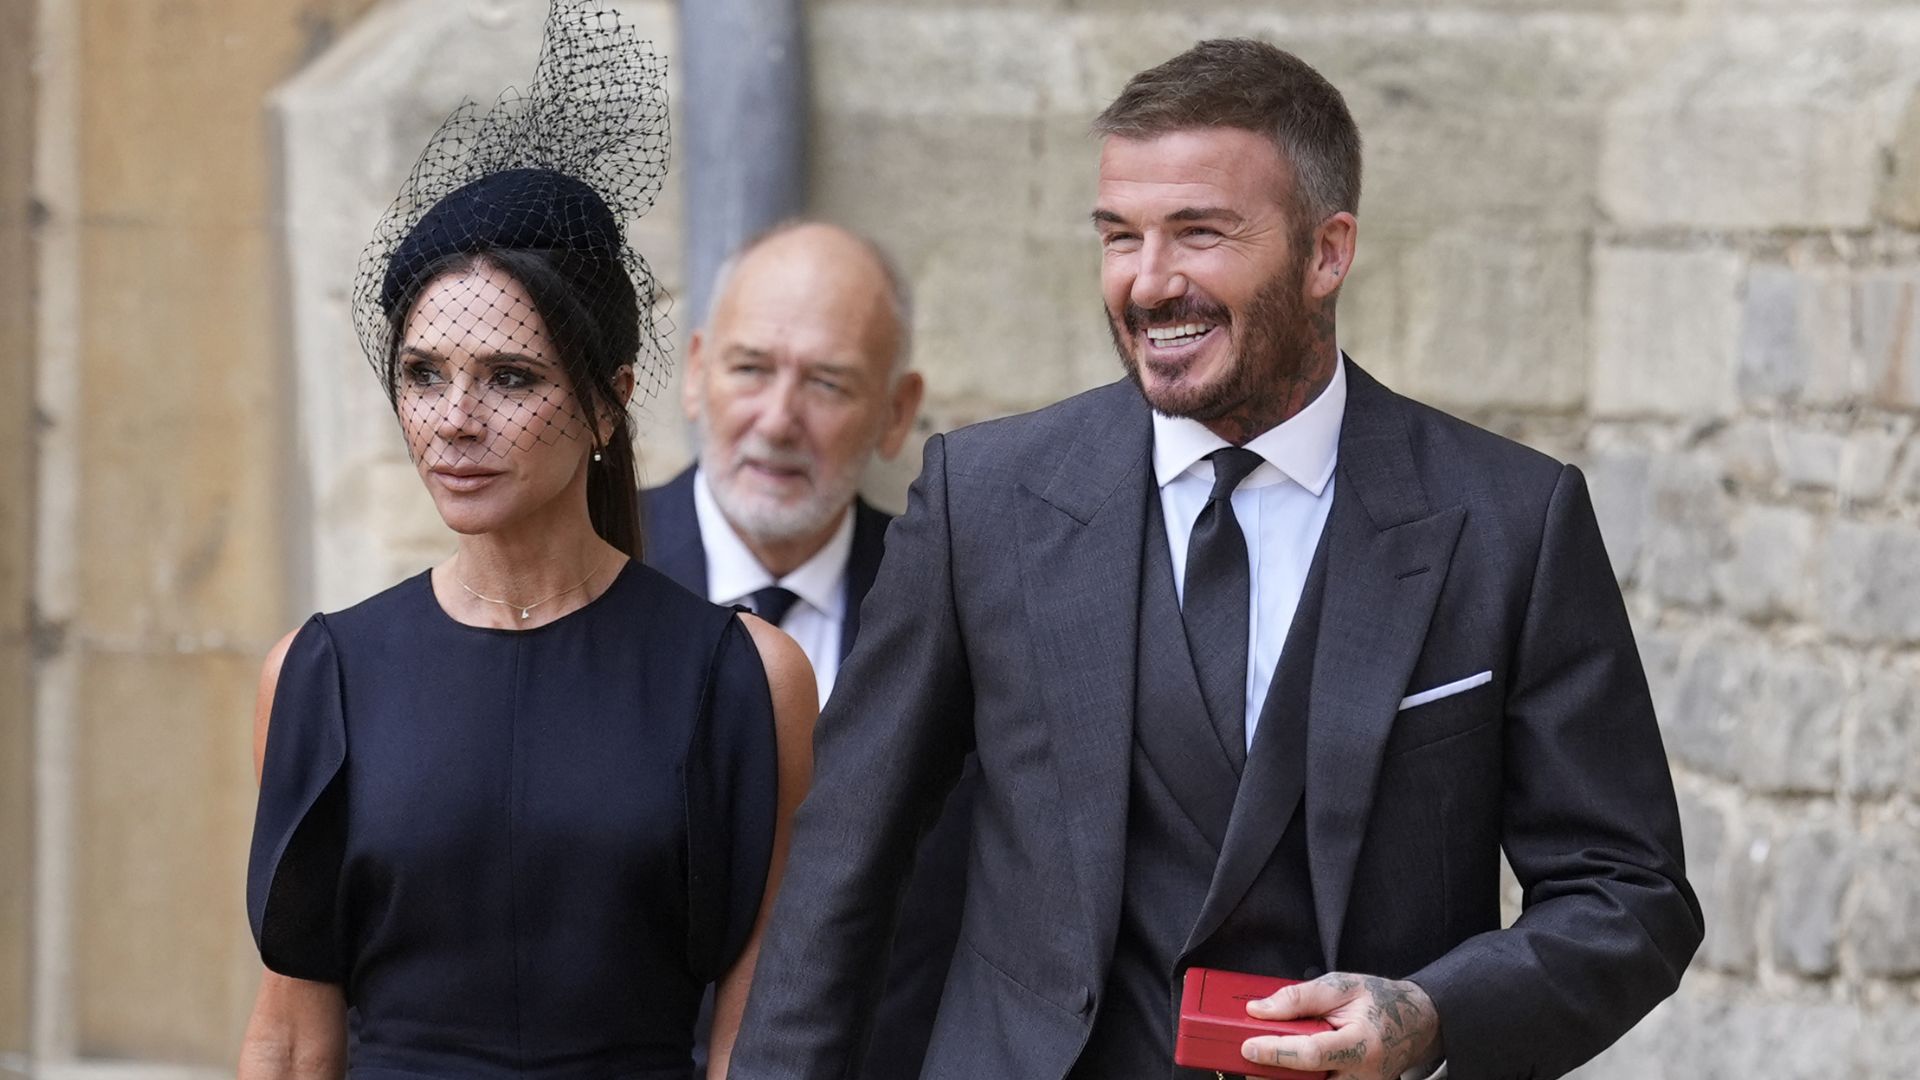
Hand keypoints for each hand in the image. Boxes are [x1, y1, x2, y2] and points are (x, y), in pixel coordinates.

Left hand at [1240, 972, 1441, 1079]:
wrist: (1415, 1023)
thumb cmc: (1380, 1002)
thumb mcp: (1341, 986)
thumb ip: (1299, 998)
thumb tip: (1259, 1010)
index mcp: (1363, 1044)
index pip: (1312, 1054)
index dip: (1276, 1052)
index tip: (1248, 1047)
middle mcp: (1363, 1077)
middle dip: (1273, 1076)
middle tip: (1248, 1061)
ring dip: (1283, 1079)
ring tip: (1263, 1064)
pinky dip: (1298, 1079)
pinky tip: (1282, 1071)